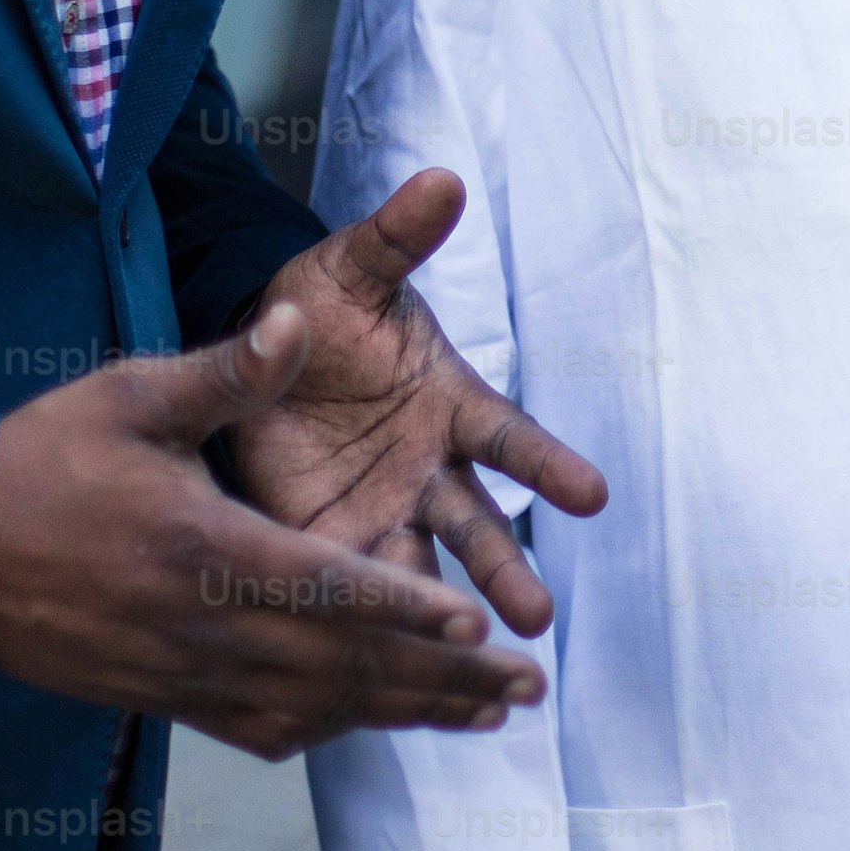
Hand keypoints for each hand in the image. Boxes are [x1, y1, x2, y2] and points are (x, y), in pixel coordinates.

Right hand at [0, 304, 542, 758]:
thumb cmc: (38, 463)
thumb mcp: (128, 396)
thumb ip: (225, 369)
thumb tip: (298, 321)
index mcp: (204, 550)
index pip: (326, 591)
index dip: (406, 614)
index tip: (478, 630)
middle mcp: (204, 628)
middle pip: (343, 669)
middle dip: (443, 681)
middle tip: (527, 690)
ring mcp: (185, 674)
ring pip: (317, 710)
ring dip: (407, 714)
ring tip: (486, 715)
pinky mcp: (166, 698)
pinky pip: (266, 730)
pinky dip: (335, 729)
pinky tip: (381, 723)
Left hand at [226, 169, 607, 634]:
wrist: (259, 349)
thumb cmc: (324, 307)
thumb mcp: (354, 270)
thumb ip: (398, 238)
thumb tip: (443, 180)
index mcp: (447, 401)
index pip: (509, 437)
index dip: (548, 465)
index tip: (590, 495)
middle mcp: (428, 466)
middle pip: (478, 522)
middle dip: (505, 568)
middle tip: (536, 617)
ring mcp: (385, 507)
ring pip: (428, 570)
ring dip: (453, 612)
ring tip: (489, 663)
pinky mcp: (332, 538)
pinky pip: (359, 586)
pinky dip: (378, 625)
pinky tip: (393, 670)